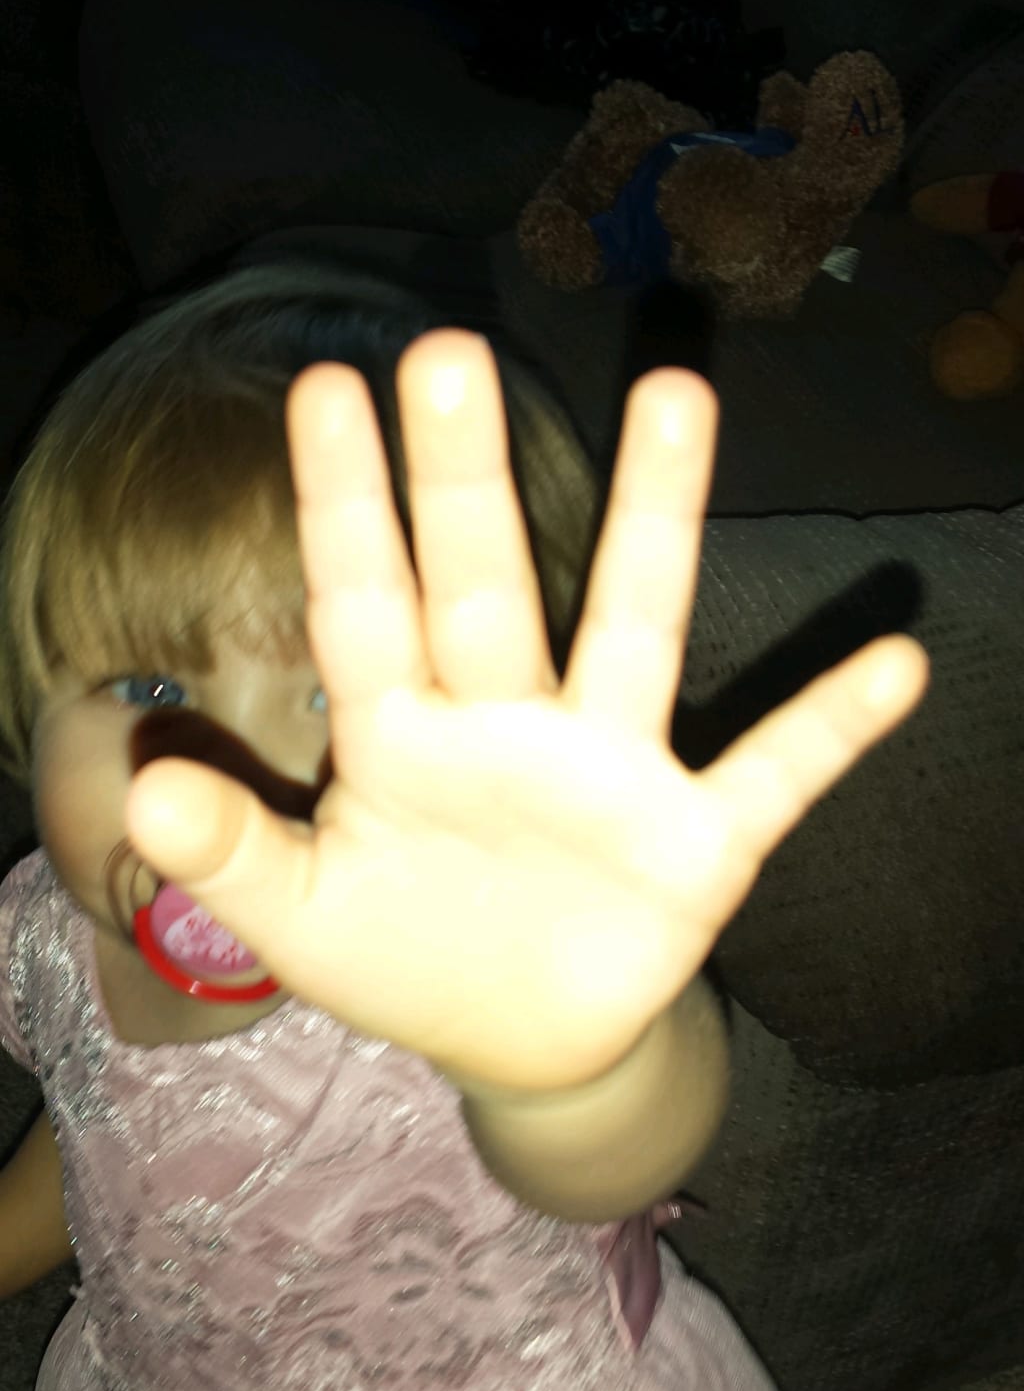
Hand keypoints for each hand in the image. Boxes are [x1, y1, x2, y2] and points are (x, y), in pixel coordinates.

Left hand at [126, 331, 929, 1091]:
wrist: (518, 1040)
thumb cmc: (404, 954)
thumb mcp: (300, 919)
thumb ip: (232, 853)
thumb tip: (149, 788)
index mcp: (402, 738)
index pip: (364, 606)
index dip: (344, 505)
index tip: (324, 384)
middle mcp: (509, 724)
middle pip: (487, 586)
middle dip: (465, 481)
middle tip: (450, 350)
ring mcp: (610, 772)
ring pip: (634, 630)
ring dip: (656, 525)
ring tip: (679, 399)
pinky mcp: (697, 845)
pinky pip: (772, 776)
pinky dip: (829, 729)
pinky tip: (898, 664)